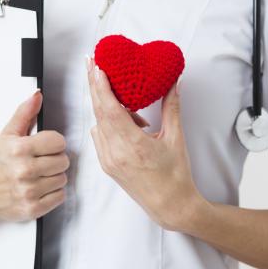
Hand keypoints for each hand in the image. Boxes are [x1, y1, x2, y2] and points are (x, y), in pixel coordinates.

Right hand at [0, 91, 68, 221]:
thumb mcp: (7, 134)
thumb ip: (24, 113)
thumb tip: (37, 96)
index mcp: (19, 149)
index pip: (58, 142)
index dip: (53, 143)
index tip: (45, 147)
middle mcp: (24, 171)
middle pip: (63, 161)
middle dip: (54, 160)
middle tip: (40, 162)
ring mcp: (28, 191)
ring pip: (63, 179)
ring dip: (54, 176)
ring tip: (38, 175)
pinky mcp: (32, 208)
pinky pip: (60, 196)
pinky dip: (53, 192)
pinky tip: (39, 187)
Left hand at [86, 58, 206, 230]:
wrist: (170, 206)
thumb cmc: (176, 175)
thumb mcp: (176, 138)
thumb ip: (172, 107)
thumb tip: (173, 82)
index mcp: (133, 145)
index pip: (111, 110)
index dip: (102, 87)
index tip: (97, 67)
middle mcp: (115, 152)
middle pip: (99, 111)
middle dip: (93, 85)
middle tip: (91, 62)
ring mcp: (108, 159)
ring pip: (99, 123)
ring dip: (108, 107)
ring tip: (130, 105)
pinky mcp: (106, 164)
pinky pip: (100, 135)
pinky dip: (109, 123)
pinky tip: (128, 123)